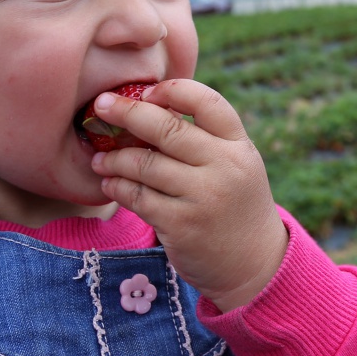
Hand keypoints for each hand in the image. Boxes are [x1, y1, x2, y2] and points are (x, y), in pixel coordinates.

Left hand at [89, 79, 288, 309]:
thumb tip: (147, 108)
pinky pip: (137, 197)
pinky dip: (117, 187)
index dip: (171, 90)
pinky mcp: (181, 225)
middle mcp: (225, 167)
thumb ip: (206, 139)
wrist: (255, 265)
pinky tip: (109, 184)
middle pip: (167, 128)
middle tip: (100, 106)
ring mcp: (203, 196)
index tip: (145, 93)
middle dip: (126, 112)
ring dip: (114, 158)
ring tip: (100, 158)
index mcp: (239, 145)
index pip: (206, 101)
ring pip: (144, 164)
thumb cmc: (236, 206)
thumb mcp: (237, 166)